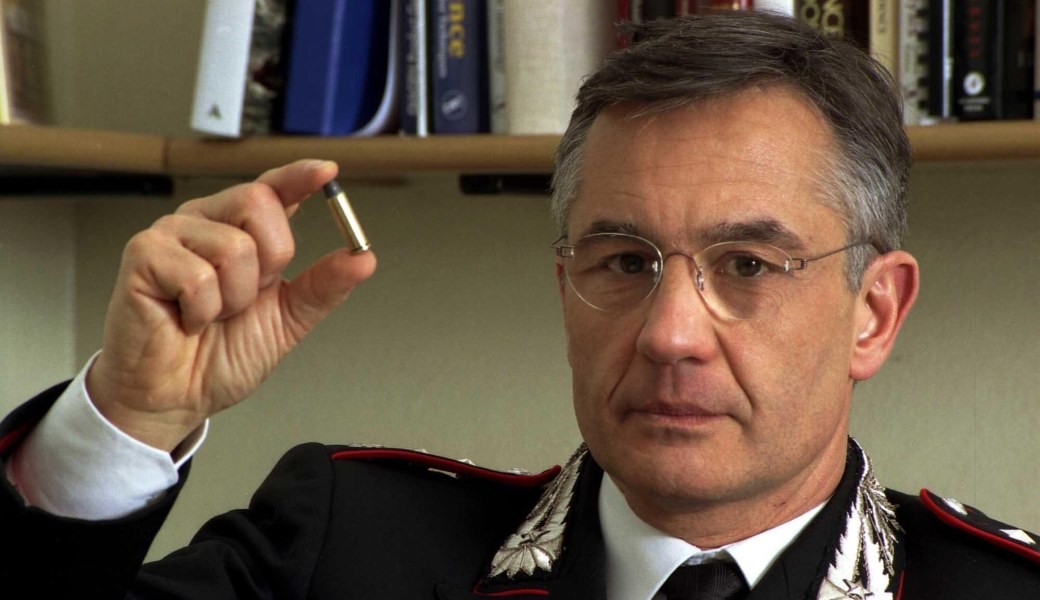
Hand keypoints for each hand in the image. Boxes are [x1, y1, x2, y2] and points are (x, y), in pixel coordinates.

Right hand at [86, 160, 376, 451]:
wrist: (176, 398)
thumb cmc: (218, 356)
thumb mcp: (287, 319)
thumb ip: (323, 286)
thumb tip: (363, 258)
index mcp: (238, 229)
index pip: (272, 188)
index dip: (299, 176)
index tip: (327, 171)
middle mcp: (205, 221)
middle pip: (258, 202)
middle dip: (268, 262)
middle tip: (243, 298)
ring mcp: (171, 234)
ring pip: (234, 245)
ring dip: (234, 297)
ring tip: (212, 314)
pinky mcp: (143, 255)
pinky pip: (198, 275)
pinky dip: (203, 310)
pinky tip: (186, 318)